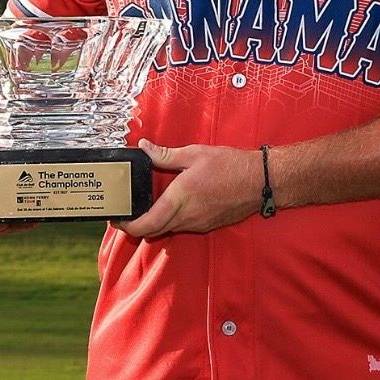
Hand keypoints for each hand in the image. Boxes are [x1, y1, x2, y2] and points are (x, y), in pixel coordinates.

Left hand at [118, 139, 262, 238]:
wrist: (261, 181)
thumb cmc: (231, 166)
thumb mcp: (195, 154)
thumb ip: (166, 154)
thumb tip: (144, 148)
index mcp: (180, 198)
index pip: (147, 223)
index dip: (128, 226)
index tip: (118, 219)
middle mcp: (188, 216)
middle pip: (154, 231)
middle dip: (138, 225)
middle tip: (128, 214)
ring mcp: (199, 224)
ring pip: (169, 229)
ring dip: (156, 222)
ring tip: (149, 206)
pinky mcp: (208, 225)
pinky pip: (184, 227)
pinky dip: (173, 220)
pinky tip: (175, 205)